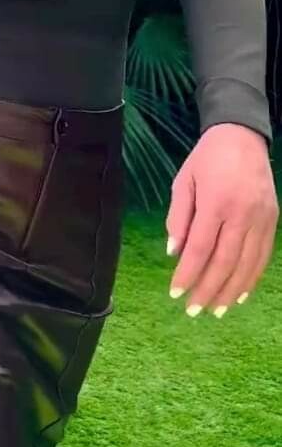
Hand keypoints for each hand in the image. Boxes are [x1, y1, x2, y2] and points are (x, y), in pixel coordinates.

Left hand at [165, 123, 277, 315]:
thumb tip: (174, 253)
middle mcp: (242, 213)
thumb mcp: (184, 182)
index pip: (200, 248)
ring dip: (231, 291)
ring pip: (247, 263)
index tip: (175, 293)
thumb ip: (178, 217)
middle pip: (225, 261)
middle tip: (194, 310)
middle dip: (208, 290)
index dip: (188, 274)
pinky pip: (262, 255)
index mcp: (215, 202)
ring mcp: (261, 217)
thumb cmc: (207, 159)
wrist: (242, 136)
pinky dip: (252, 278)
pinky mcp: (272, 219)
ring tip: (217, 311)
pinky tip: (240, 294)